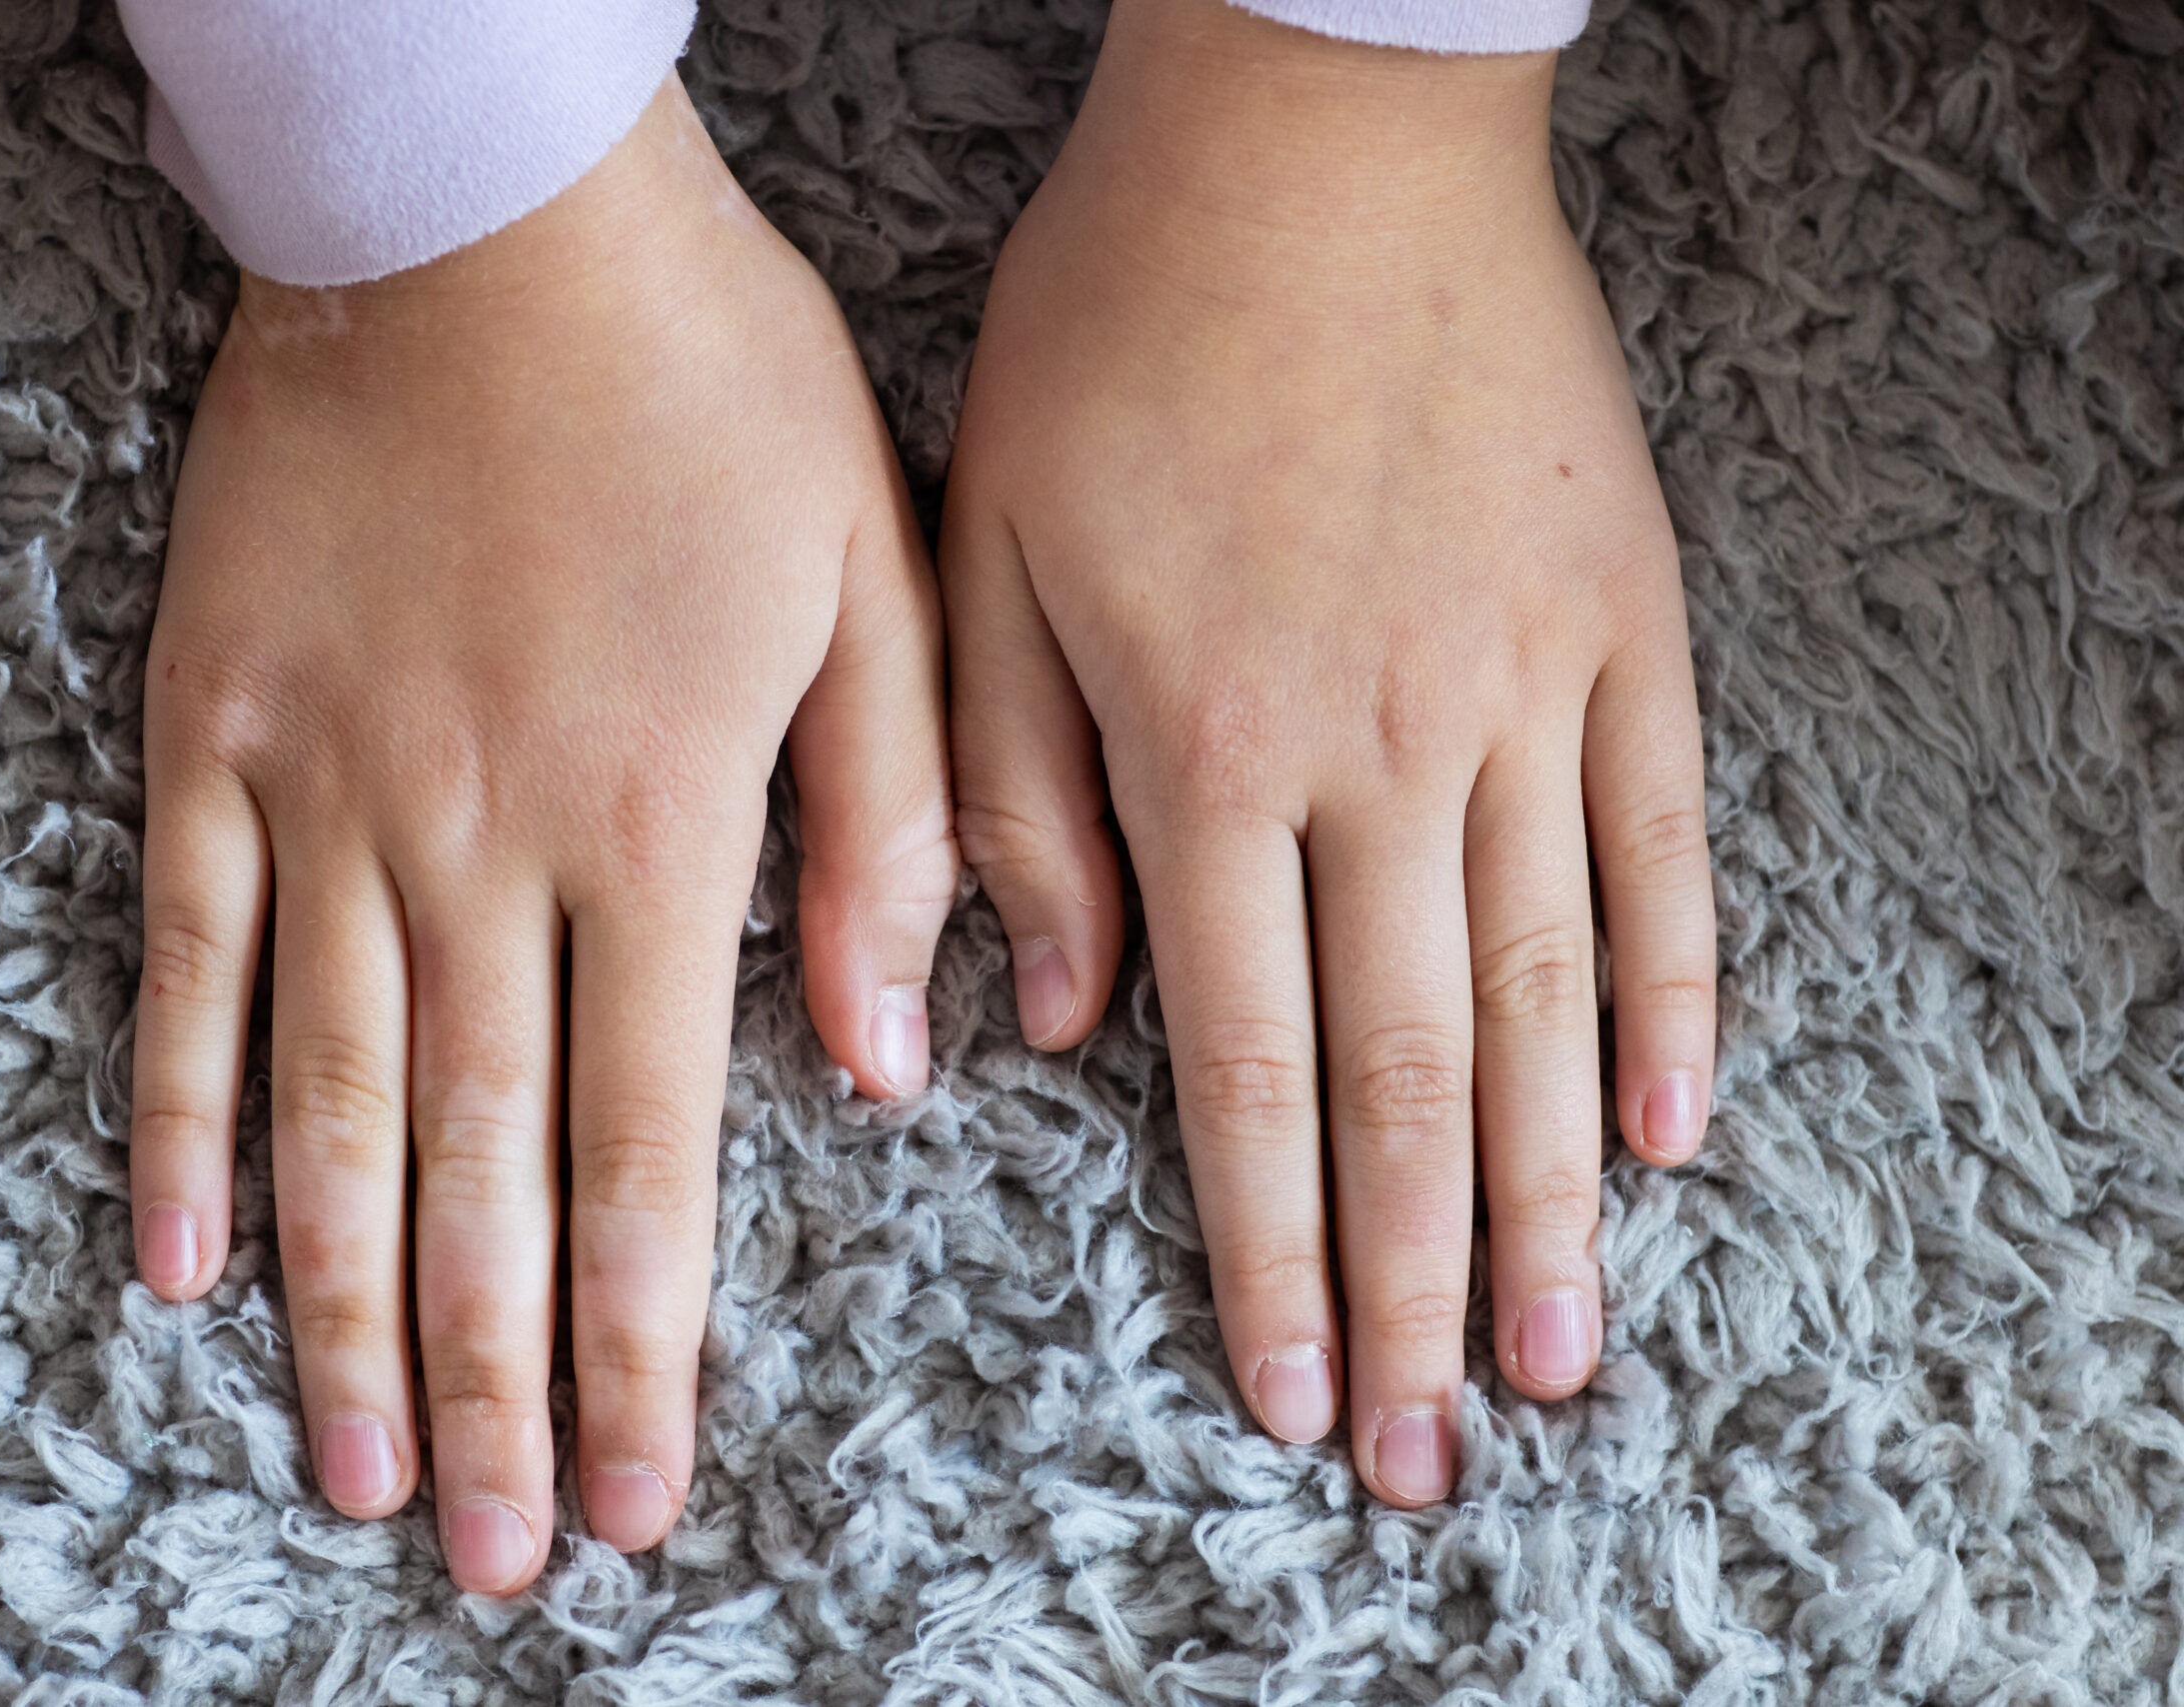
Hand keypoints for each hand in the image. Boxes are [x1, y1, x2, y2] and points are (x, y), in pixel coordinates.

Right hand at [129, 78, 955, 1591]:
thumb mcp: (870, 574)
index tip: (632, 1492)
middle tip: (485, 1551)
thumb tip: (888, 1057)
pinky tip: (184, 1265)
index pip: (649, 1152)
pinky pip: (193, 964)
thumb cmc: (702, 378)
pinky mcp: (215, 735)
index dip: (639, 1344)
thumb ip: (887, 822)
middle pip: (486, 1176)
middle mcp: (484, 849)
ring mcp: (330, 799)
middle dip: (490, 1385)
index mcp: (658, 823)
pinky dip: (189, 1122)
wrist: (484, 209)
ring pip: (338, 1109)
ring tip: (347, 1465)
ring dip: (343, 1308)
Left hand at [941, 0, 1715, 1504]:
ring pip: (1544, 1000)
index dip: (1268, 1255)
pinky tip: (1672, 1131)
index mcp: (1208, 753)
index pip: (1250, 1072)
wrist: (1312, 133)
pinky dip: (1670, 998)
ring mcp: (1524, 693)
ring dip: (1547, 1199)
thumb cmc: (1120, 332)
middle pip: (1408, 1081)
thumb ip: (1006, 803)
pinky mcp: (1622, 622)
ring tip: (1553, 1356)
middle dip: (1410, 1288)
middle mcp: (1379, 755)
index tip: (1285, 1392)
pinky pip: (1662, 845)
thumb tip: (1036, 1025)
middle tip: (1427, 1453)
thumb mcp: (989, 555)